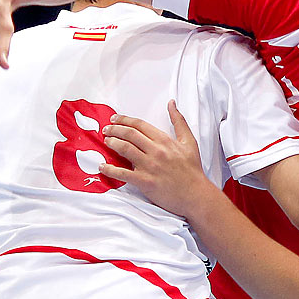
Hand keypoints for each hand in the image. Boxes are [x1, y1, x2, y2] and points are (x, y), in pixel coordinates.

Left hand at [99, 101, 212, 216]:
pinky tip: (103, 166)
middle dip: (115, 129)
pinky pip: (123, 174)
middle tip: (106, 129)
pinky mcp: (145, 182)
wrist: (196, 194)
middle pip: (129, 134)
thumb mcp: (189, 142)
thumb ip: (179, 121)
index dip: (124, 120)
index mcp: (164, 140)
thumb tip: (171, 103)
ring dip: (112, 143)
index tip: (115, 119)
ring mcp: (149, 166)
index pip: (140, 125)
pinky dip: (110, 170)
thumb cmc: (192, 170)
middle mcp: (156, 151)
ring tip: (106, 141)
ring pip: (125, 149)